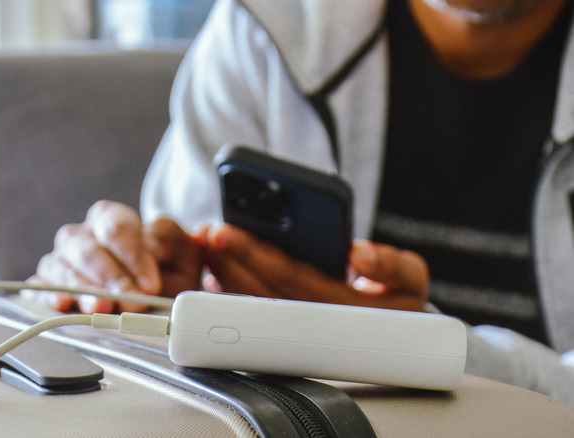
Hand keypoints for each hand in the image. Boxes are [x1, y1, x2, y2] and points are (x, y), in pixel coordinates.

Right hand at [23, 201, 202, 313]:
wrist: (157, 296)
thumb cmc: (166, 270)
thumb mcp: (180, 250)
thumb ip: (169, 238)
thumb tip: (157, 243)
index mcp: (110, 218)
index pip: (115, 227)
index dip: (133, 255)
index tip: (150, 282)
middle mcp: (81, 236)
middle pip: (87, 249)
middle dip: (111, 277)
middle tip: (132, 300)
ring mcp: (61, 261)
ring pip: (63, 268)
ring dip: (85, 290)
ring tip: (103, 308)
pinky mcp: (47, 287)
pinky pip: (40, 287)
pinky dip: (50, 296)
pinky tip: (65, 303)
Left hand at [203, 224, 428, 311]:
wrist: (398, 334)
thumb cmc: (395, 297)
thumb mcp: (409, 278)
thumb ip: (392, 265)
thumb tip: (360, 252)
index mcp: (341, 306)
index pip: (290, 277)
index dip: (256, 255)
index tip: (228, 232)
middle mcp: (312, 322)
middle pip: (260, 288)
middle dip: (230, 258)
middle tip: (210, 232)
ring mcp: (294, 330)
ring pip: (249, 301)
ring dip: (223, 271)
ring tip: (208, 243)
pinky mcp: (282, 330)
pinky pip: (247, 309)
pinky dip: (226, 285)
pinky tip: (213, 266)